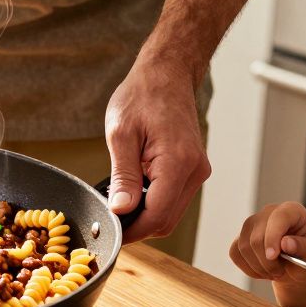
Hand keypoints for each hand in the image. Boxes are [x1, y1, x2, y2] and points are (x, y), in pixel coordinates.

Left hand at [104, 59, 209, 241]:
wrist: (166, 74)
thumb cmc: (142, 96)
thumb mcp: (121, 134)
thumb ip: (122, 176)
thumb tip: (121, 210)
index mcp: (178, 163)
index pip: (156, 216)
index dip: (131, 230)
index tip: (109, 232)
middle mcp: (194, 171)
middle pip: (166, 221)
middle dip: (137, 226)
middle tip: (108, 219)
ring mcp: (197, 171)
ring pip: (171, 213)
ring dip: (145, 215)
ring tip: (118, 202)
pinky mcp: (193, 169)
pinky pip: (173, 199)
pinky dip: (153, 203)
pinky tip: (133, 192)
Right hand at [228, 202, 305, 284]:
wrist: (297, 269)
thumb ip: (304, 248)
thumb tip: (286, 243)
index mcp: (292, 210)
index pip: (278, 218)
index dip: (272, 237)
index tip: (273, 256)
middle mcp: (269, 213)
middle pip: (257, 237)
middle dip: (267, 262)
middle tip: (280, 272)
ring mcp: (252, 224)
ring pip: (244, 247)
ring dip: (258, 267)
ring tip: (274, 272)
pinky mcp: (240, 237)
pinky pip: (235, 253)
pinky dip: (248, 268)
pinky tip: (262, 270)